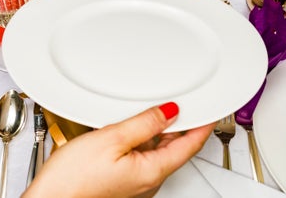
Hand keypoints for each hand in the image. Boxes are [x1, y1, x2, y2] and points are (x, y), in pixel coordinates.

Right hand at [22, 103, 214, 197]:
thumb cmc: (73, 180)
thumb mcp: (111, 139)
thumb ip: (145, 123)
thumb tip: (170, 111)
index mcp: (152, 171)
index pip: (191, 144)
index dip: (203, 123)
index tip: (212, 108)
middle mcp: (148, 181)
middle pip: (175, 148)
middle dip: (180, 124)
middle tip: (183, 101)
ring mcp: (136, 183)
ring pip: (158, 152)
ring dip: (159, 131)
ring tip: (153, 110)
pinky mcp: (122, 182)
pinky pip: (142, 157)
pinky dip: (142, 140)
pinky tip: (131, 128)